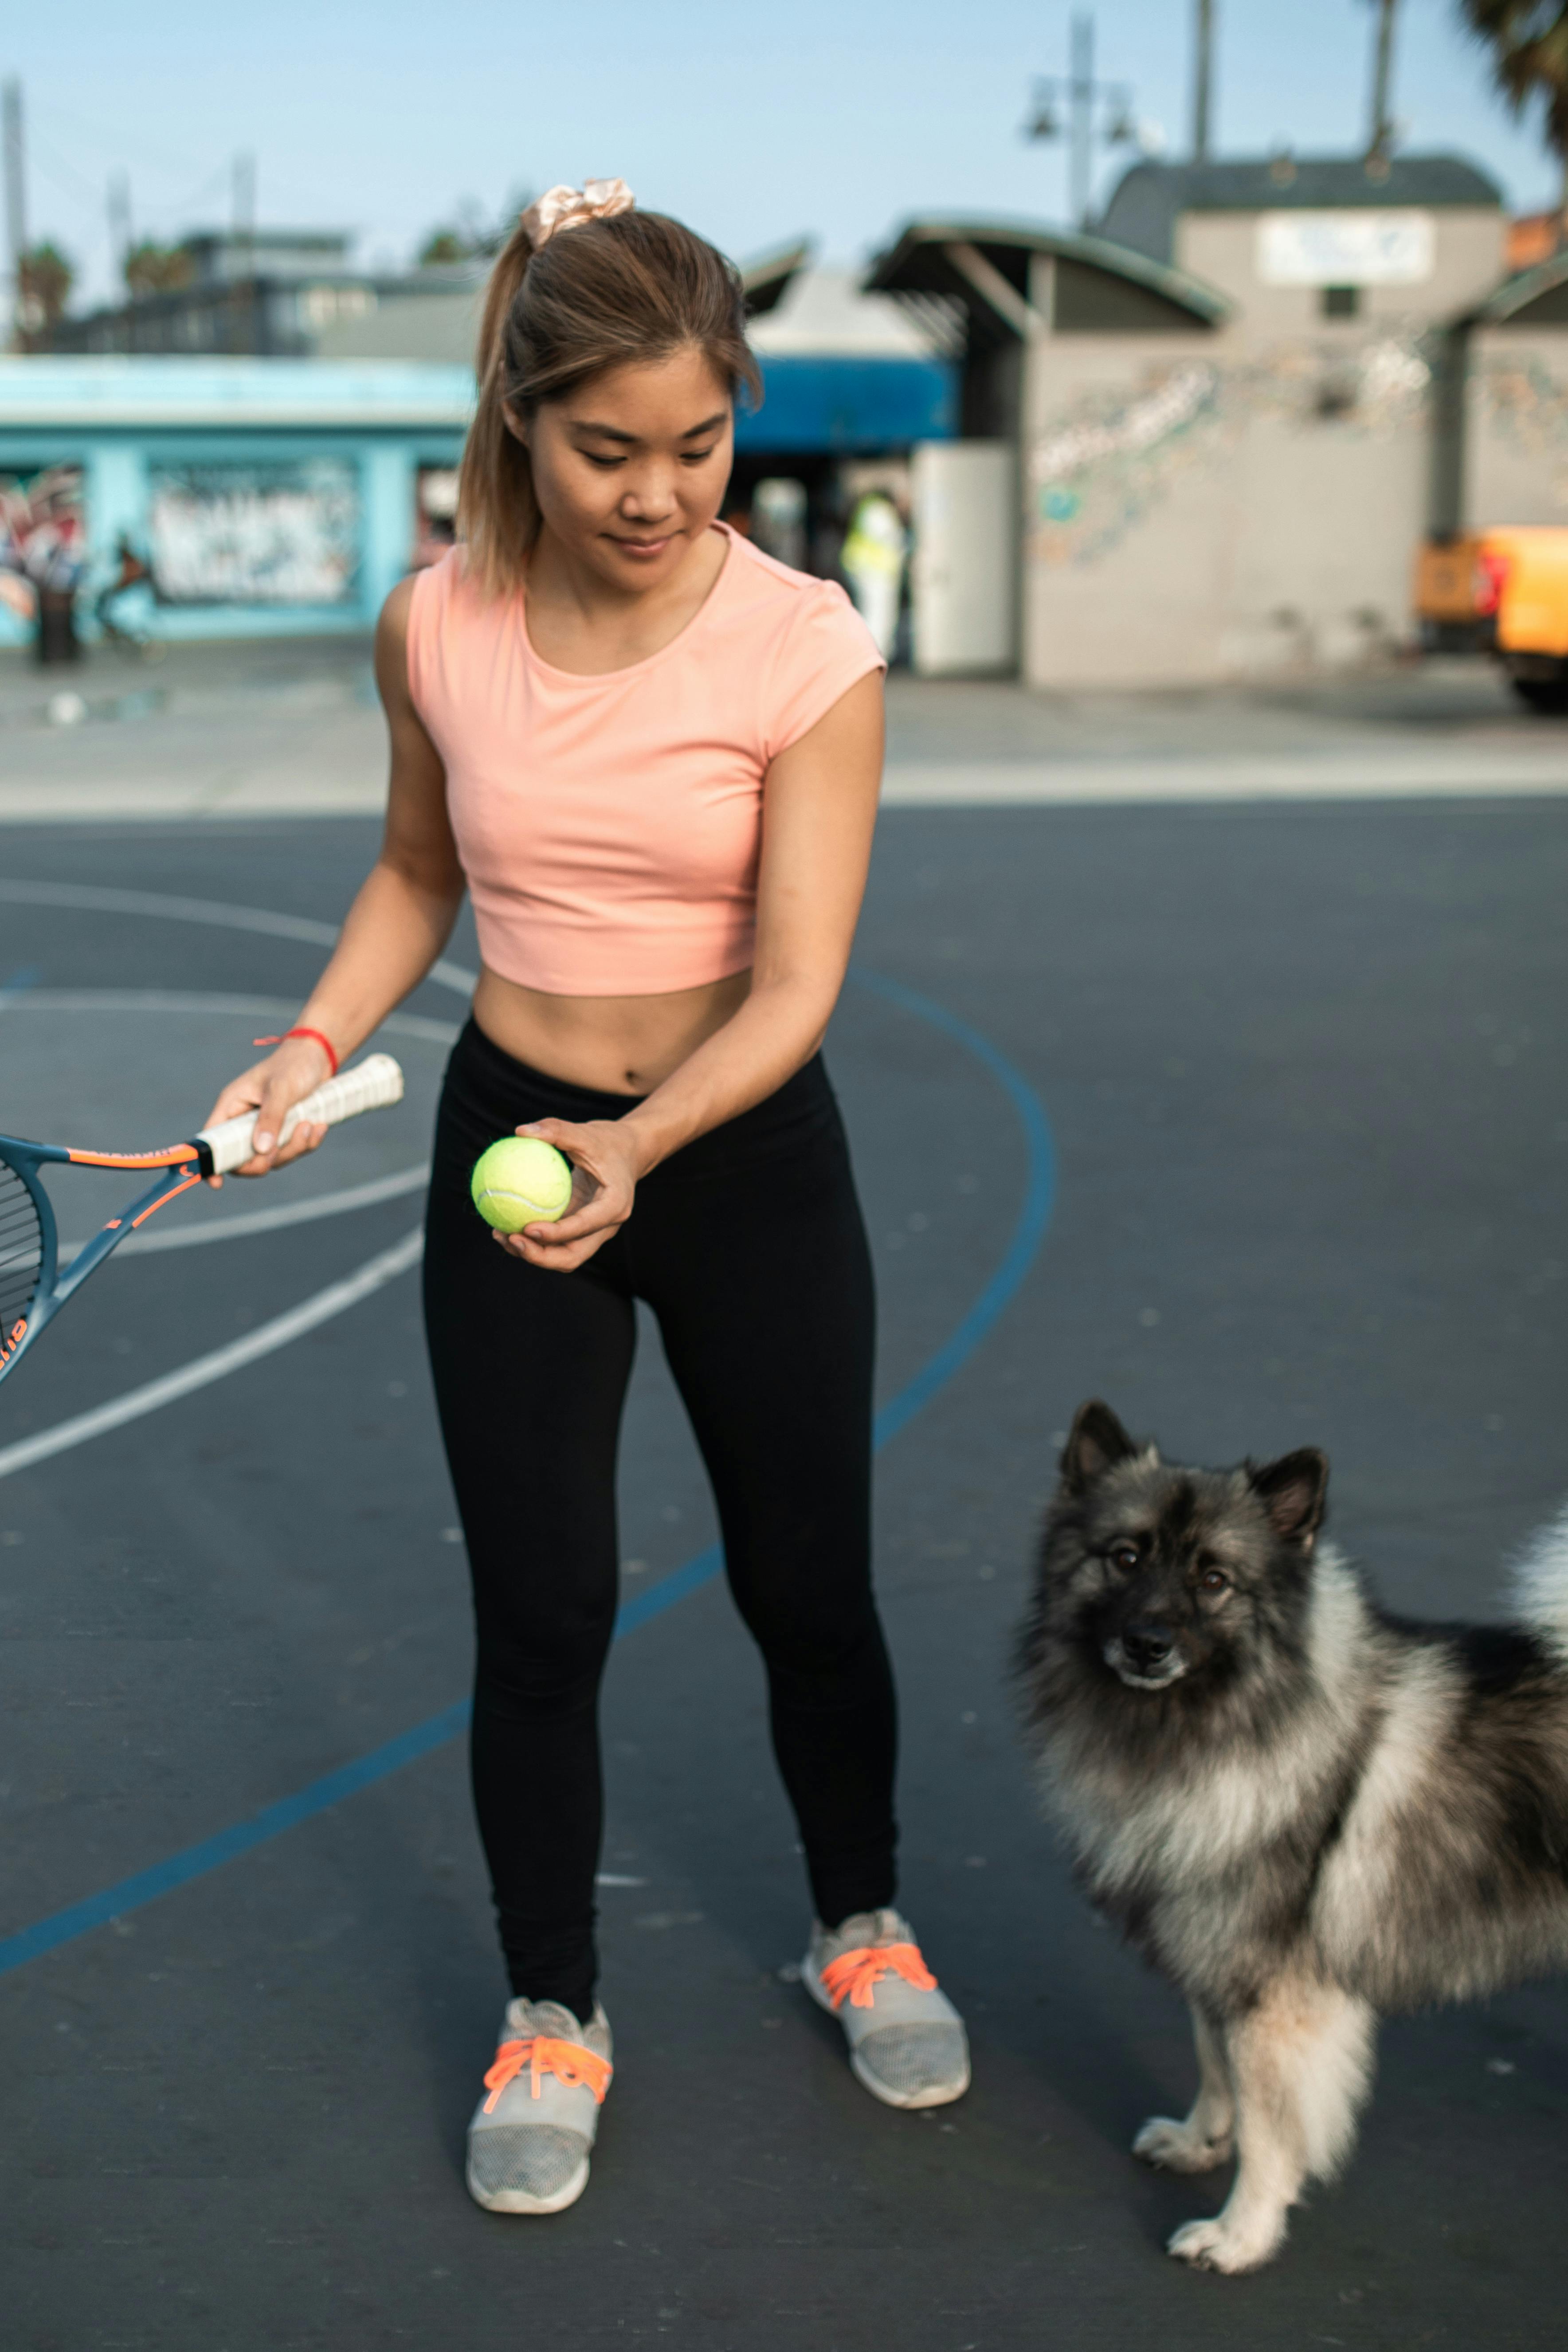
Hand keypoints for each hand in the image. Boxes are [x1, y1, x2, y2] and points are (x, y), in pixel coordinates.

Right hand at [199, 1034, 333, 1185]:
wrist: (319, 1056)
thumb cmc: (294, 1064)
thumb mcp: (281, 1089)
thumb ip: (271, 1118)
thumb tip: (261, 1150)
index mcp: (232, 1106)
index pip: (213, 1140)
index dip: (212, 1163)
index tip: (218, 1183)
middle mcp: (245, 1120)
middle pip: (244, 1159)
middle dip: (266, 1159)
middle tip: (282, 1145)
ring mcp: (265, 1128)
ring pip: (272, 1158)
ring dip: (294, 1147)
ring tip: (310, 1124)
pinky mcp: (285, 1131)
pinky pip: (292, 1150)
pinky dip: (307, 1143)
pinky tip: (320, 1126)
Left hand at [491, 1114, 644, 1272]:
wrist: (627, 1153)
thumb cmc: (607, 1141)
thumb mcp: (585, 1132)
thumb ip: (556, 1130)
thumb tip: (520, 1131)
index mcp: (615, 1206)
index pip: (584, 1227)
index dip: (555, 1234)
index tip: (526, 1228)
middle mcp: (606, 1227)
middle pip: (572, 1256)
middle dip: (540, 1256)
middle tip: (510, 1238)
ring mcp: (592, 1233)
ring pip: (561, 1256)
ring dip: (531, 1253)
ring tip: (500, 1234)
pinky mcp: (579, 1231)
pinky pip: (554, 1244)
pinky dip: (532, 1241)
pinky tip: (505, 1227)